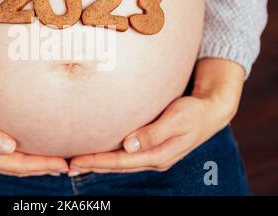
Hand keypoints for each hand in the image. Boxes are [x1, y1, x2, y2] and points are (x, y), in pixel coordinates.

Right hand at [0, 60, 68, 176]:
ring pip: (18, 164)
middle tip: (71, 165)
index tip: (63, 163)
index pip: (19, 164)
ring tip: (60, 163)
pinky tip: (36, 152)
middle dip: (46, 167)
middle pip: (22, 168)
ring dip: (39, 165)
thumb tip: (8, 146)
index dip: (42, 165)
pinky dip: (27, 157)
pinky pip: (12, 157)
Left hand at [69, 58, 244, 174]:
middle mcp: (153, 159)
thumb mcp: (177, 120)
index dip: (97, 161)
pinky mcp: (152, 146)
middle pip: (117, 165)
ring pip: (120, 162)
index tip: (76, 160)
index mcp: (158, 155)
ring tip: (77, 163)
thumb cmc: (194, 112)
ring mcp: (153, 154)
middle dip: (92, 165)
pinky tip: (100, 153)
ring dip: (99, 163)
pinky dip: (110, 156)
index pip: (121, 161)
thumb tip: (130, 145)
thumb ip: (154, 133)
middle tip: (67, 164)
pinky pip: (127, 155)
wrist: (210, 112)